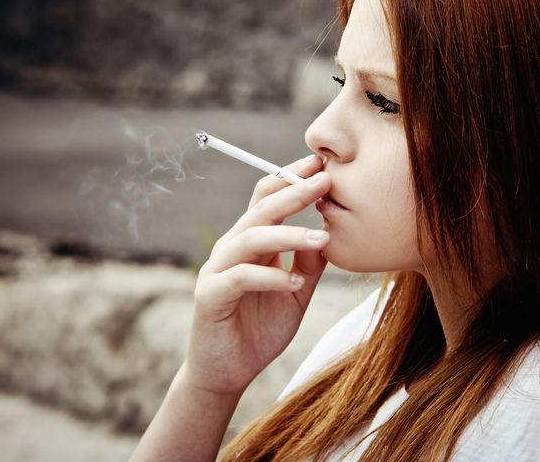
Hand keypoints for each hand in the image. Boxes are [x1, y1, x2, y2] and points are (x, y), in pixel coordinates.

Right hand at [184, 154, 330, 396]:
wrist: (227, 373)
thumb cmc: (260, 329)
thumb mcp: (296, 293)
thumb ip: (309, 264)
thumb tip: (330, 232)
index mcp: (251, 242)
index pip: (268, 198)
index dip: (292, 178)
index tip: (322, 166)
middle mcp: (232, 248)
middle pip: (261, 209)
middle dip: (294, 192)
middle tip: (325, 181)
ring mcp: (218, 270)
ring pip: (252, 237)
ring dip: (289, 234)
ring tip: (321, 237)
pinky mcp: (210, 296)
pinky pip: (241, 277)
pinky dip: (271, 277)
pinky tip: (295, 284)